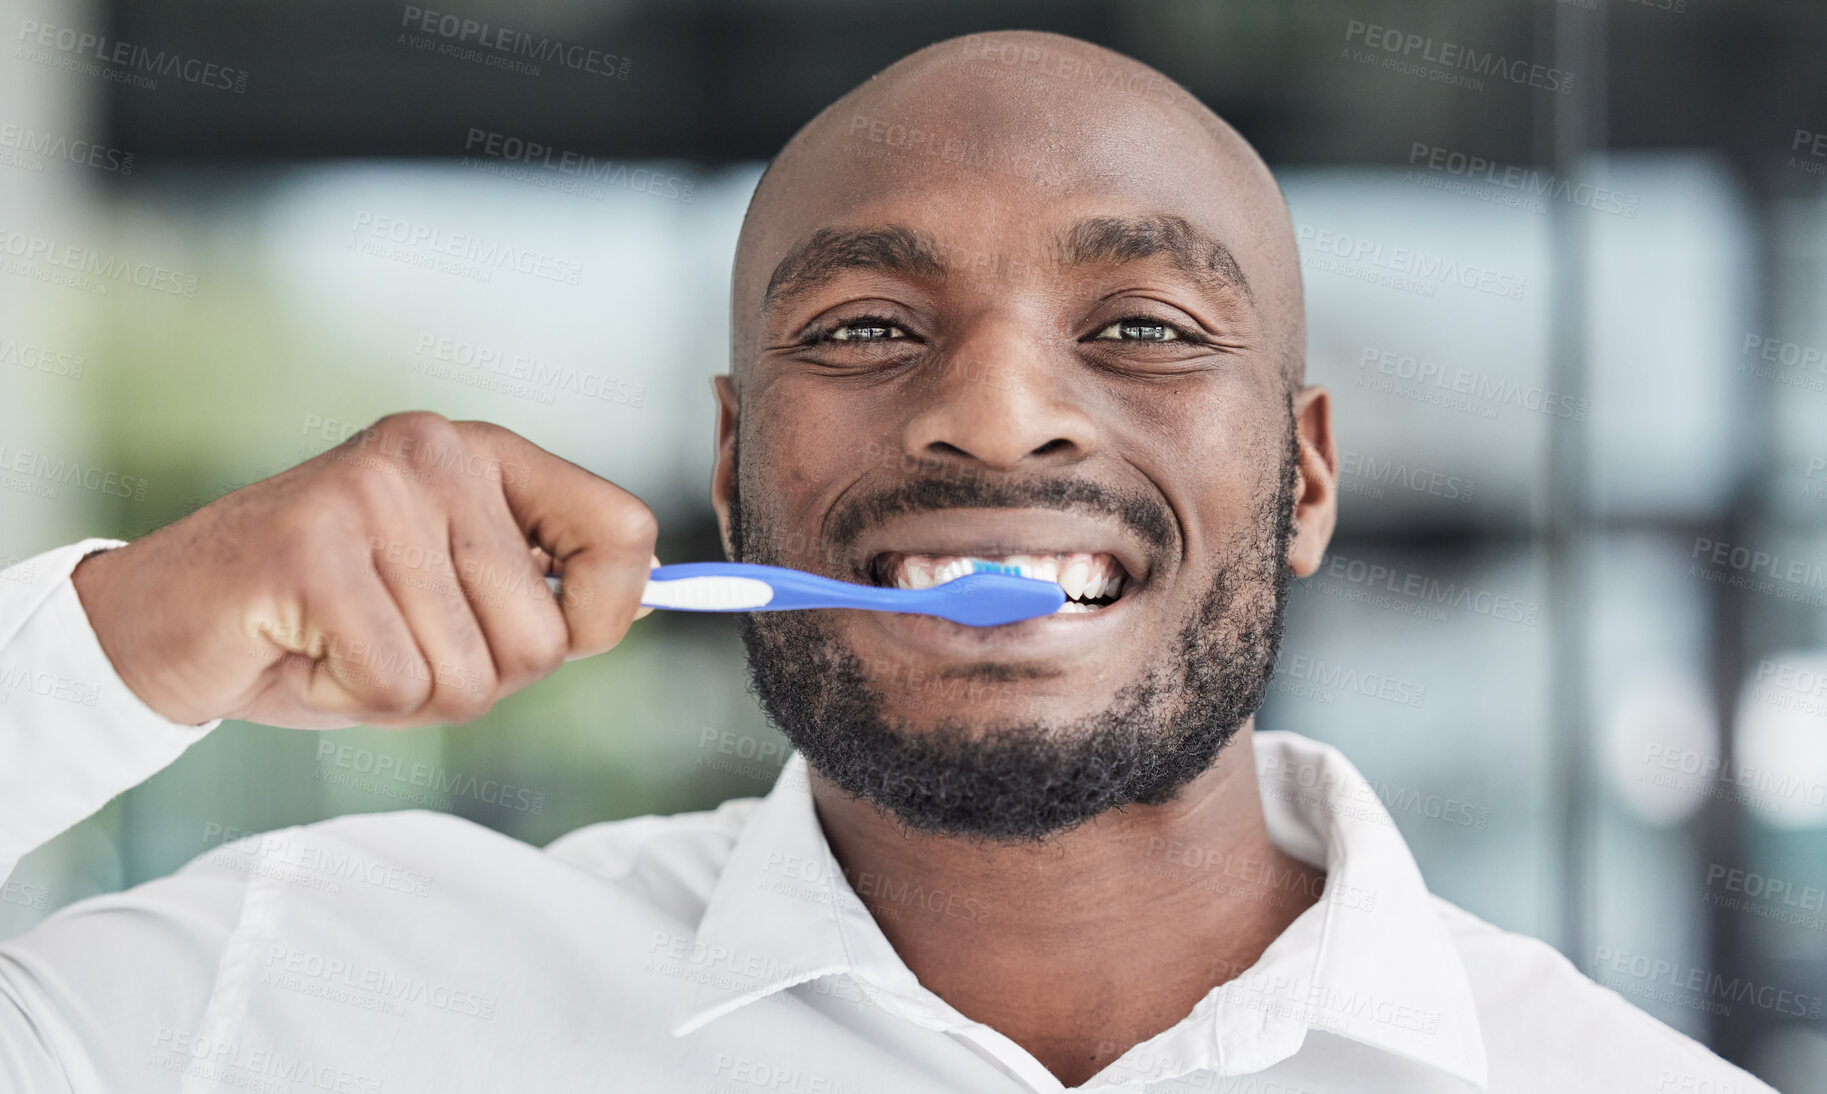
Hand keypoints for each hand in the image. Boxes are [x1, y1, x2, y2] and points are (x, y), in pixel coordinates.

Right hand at [72, 412, 658, 728]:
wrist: (166, 621)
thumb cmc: (323, 619)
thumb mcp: (450, 595)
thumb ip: (539, 591)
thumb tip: (650, 596)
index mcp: (481, 454)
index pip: (622, 531)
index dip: (608, 612)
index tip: (562, 638)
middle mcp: (434, 454)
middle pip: (543, 637)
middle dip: (476, 677)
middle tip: (396, 645)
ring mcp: (371, 492)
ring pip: (471, 672)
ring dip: (408, 693)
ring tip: (345, 644)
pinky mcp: (312, 549)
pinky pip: (398, 682)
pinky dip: (353, 696)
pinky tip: (305, 652)